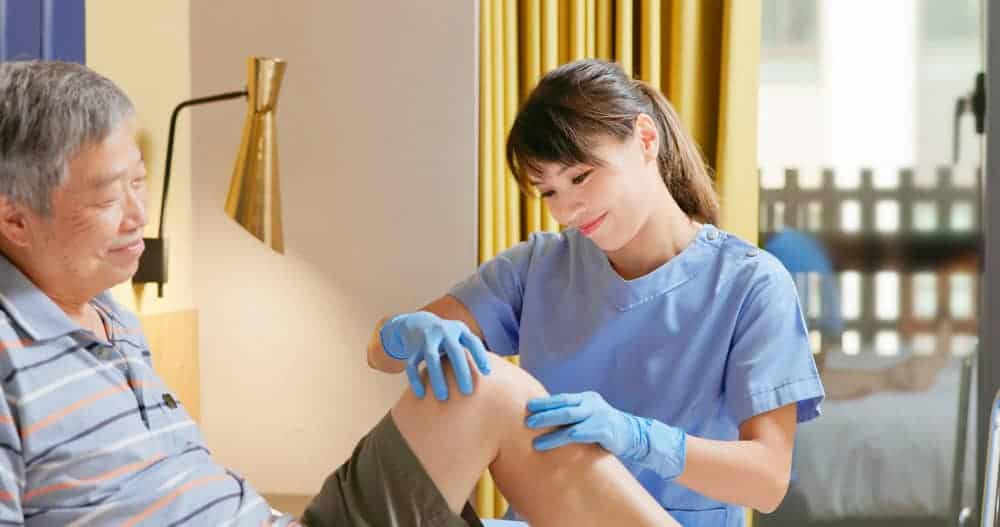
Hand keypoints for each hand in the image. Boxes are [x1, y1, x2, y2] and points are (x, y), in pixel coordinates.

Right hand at [380, 311, 490, 399]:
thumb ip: (473, 351)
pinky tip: (421, 395)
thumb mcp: (461, 337)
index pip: (472, 342)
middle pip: (454, 351)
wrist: (417, 323)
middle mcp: (444, 331)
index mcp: (459, 330)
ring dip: (437, 378)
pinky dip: (416, 380)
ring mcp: (426, 339)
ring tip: (443, 398)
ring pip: (431, 358)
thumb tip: (494, 376)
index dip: (480, 356)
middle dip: (461, 371)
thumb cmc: (448, 337)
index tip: (487, 373)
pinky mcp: (412, 347)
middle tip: (468, 392)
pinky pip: (412, 365)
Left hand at [526, 391, 685, 479]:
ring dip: (554, 433)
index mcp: (585, 399)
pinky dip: (577, 435)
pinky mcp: (608, 430)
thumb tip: (542, 417)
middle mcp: (592, 405)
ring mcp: (601, 416)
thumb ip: (570, 415)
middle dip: (544, 416)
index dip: (544, 402)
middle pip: (564, 408)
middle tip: (527, 423)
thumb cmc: (603, 427)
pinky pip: (589, 432)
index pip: (561, 398)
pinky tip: (566, 440)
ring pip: (573, 422)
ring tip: (537, 442)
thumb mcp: (587, 416)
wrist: (634, 435)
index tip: (527, 406)